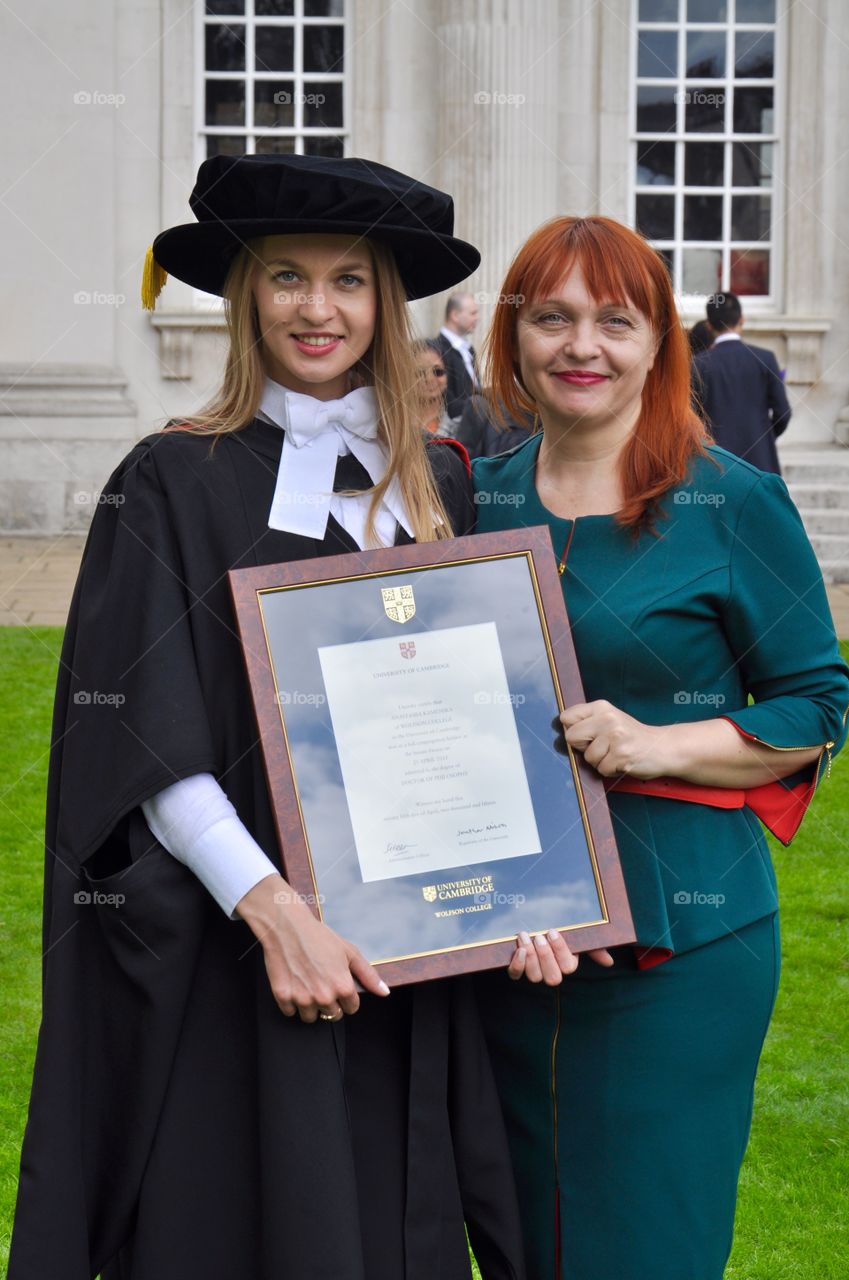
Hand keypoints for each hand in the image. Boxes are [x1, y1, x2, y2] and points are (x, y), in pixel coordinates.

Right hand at [236, 874, 389, 1022]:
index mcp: (343, 987)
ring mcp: (302, 998)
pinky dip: (291, 1001)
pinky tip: (294, 983)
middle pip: (332, 1016)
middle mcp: (324, 997)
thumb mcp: (349, 952)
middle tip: (321, 982)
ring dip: (310, 1005)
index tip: (338, 984)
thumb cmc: (319, 937)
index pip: (351, 1009)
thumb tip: (384, 992)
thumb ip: (369, 975)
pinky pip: (290, 1012)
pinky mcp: (283, 997)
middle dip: (329, 1003)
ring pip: (310, 1017)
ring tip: (307, 983)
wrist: (287, 926)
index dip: (346, 997)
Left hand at [507, 930, 613, 983]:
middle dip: (545, 958)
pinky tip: (518, 950)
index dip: (560, 951)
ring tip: (525, 936)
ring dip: (530, 958)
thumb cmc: (560, 927)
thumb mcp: (578, 934)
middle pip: (552, 978)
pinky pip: (516, 975)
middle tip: (539, 937)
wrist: (536, 917)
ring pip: (535, 977)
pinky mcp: (517, 968)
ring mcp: (534, 971)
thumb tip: (609, 962)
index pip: (568, 967)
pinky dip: (517, 965)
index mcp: (567, 963)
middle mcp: (552, 971)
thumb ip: (593, 946)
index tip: (552, 932)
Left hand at [559, 700, 669, 778]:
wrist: (662, 747)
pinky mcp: (621, 755)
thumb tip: (563, 732)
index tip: (587, 735)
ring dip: (600, 761)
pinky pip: (601, 769)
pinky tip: (622, 761)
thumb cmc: (632, 736)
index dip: (573, 731)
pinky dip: (610, 770)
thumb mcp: (610, 720)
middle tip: (603, 746)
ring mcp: (615, 737)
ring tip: (616, 754)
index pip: (566, 717)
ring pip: (588, 757)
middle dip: (583, 747)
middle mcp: (607, 719)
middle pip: (571, 737)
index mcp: (601, 707)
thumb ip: (588, 722)